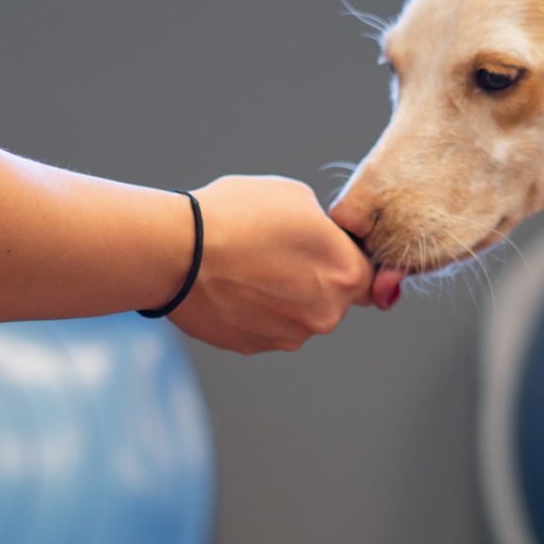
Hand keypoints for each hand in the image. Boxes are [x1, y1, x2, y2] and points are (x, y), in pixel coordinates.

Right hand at [168, 175, 370, 353]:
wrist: (177, 252)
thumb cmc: (237, 215)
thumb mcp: (295, 196)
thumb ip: (323, 226)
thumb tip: (323, 239)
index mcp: (346, 274)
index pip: (367, 274)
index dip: (345, 258)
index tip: (323, 249)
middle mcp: (327, 314)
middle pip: (332, 298)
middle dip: (312, 278)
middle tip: (274, 252)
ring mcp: (290, 336)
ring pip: (298, 315)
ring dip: (282, 297)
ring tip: (246, 267)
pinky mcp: (254, 347)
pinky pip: (264, 327)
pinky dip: (253, 310)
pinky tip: (230, 286)